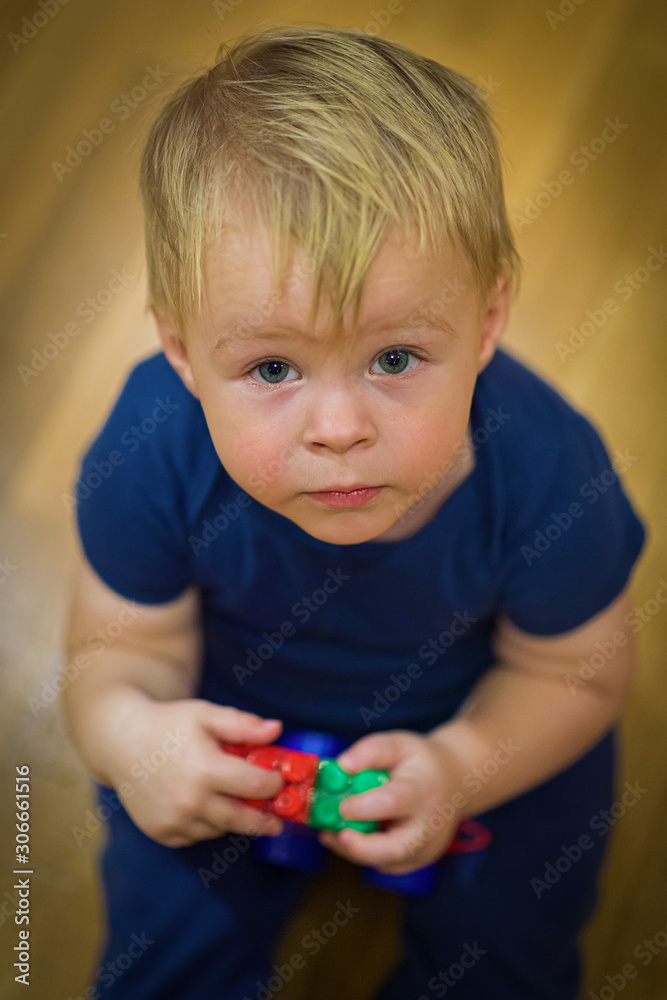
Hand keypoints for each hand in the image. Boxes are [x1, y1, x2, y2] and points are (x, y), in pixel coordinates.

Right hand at [104, 698, 285, 846]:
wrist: (121, 742)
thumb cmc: (167, 724)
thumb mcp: (205, 714)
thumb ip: (242, 725)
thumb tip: (277, 730)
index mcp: (205, 769)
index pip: (254, 786)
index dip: (273, 784)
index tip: (279, 781)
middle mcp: (190, 800)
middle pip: (241, 819)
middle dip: (263, 820)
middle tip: (276, 821)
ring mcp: (174, 820)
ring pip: (219, 829)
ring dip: (231, 819)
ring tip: (234, 803)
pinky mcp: (161, 832)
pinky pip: (195, 836)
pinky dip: (205, 825)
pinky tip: (203, 806)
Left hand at [318, 730, 463, 873]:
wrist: (455, 783)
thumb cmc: (421, 762)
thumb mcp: (399, 744)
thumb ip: (370, 751)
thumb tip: (343, 765)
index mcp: (422, 790)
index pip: (393, 802)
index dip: (364, 807)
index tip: (342, 804)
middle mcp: (428, 825)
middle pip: (397, 848)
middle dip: (361, 848)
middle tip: (333, 835)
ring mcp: (426, 848)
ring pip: (386, 862)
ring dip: (353, 851)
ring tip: (331, 831)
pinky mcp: (418, 860)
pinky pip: (385, 864)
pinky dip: (361, 854)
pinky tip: (346, 836)